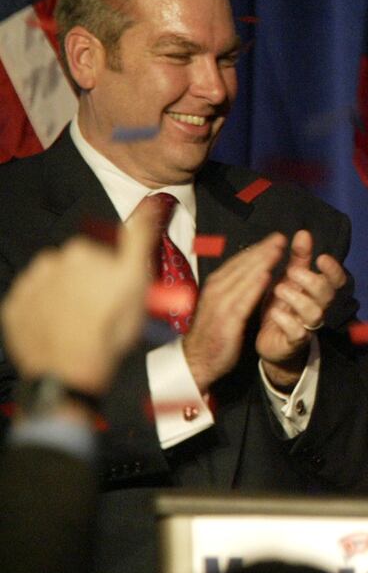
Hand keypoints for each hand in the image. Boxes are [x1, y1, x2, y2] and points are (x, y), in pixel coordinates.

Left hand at [1, 198, 163, 396]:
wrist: (70, 369)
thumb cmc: (109, 326)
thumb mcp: (138, 279)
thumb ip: (140, 237)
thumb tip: (149, 203)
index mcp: (79, 251)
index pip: (98, 253)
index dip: (110, 273)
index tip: (116, 292)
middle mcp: (48, 262)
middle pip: (73, 269)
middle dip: (85, 284)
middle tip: (100, 311)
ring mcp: (28, 287)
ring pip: (52, 287)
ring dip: (64, 298)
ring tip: (80, 322)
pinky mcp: (13, 311)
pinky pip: (31, 306)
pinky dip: (44, 315)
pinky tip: (60, 329)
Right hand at [181, 233, 284, 393]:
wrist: (196, 360)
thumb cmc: (212, 330)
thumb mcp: (221, 304)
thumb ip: (233, 287)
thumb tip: (252, 269)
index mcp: (215, 286)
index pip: (238, 262)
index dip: (257, 249)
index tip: (274, 238)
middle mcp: (216, 291)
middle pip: (242, 266)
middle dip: (261, 250)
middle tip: (280, 237)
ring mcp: (220, 306)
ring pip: (243, 279)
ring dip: (260, 262)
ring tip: (278, 250)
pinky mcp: (226, 321)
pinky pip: (242, 301)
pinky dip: (254, 287)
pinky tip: (267, 276)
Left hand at [256, 229, 346, 388]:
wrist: (271, 343)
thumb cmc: (283, 307)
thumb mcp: (289, 280)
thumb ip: (298, 259)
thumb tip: (303, 233)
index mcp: (317, 292)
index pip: (336, 280)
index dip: (333, 269)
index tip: (321, 258)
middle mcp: (317, 308)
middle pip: (327, 294)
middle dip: (311, 280)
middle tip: (291, 272)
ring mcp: (307, 326)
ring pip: (315, 313)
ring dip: (298, 299)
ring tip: (279, 290)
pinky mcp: (294, 342)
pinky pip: (297, 333)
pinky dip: (286, 321)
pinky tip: (274, 313)